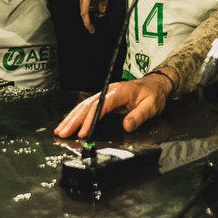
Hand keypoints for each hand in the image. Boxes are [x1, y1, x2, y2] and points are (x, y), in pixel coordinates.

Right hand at [54, 74, 169, 138]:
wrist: (157, 84)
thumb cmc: (154, 95)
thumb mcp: (152, 106)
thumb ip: (139, 116)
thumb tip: (126, 126)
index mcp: (119, 92)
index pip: (101, 106)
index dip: (90, 120)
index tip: (82, 133)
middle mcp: (109, 91)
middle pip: (87, 105)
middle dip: (73, 120)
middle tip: (62, 133)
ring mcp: (106, 94)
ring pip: (84, 106)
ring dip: (71, 118)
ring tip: (60, 130)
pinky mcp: (105, 99)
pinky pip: (88, 107)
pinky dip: (77, 115)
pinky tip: (69, 123)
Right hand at [78, 0, 114, 33]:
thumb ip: (104, 0)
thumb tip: (102, 12)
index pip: (84, 13)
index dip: (88, 23)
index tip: (92, 30)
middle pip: (84, 10)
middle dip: (91, 17)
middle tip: (101, 19)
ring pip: (85, 4)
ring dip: (92, 10)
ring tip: (102, 12)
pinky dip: (91, 3)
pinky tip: (99, 3)